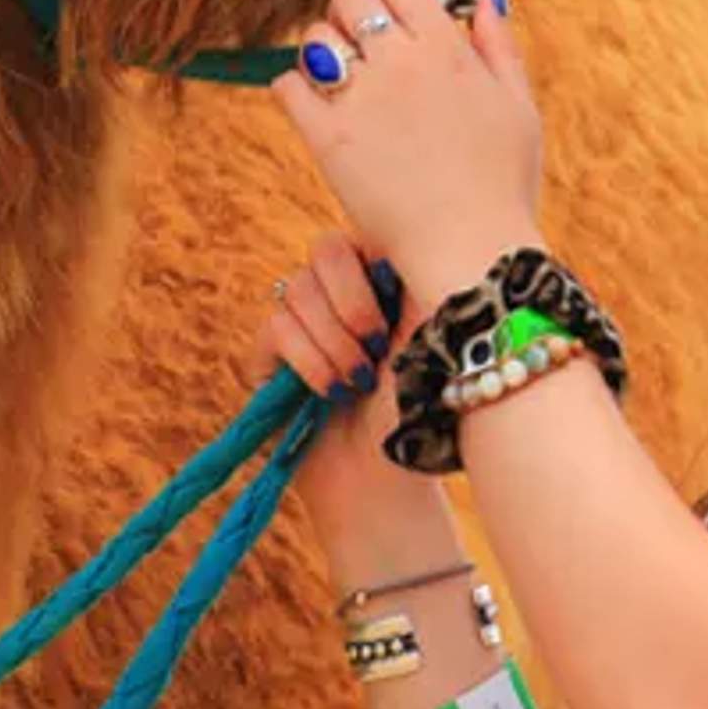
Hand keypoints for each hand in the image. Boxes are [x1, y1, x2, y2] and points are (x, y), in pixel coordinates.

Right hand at [258, 232, 453, 571]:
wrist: (388, 484)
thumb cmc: (424, 413)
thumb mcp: (436, 332)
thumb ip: (420, 271)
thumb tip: (409, 224)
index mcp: (388, 279)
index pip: (365, 230)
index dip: (375, 265)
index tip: (399, 306)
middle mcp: (343, 295)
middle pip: (325, 249)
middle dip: (352, 301)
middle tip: (376, 346)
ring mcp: (304, 325)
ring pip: (297, 289)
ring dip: (332, 341)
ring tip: (357, 382)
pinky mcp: (271, 358)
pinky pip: (275, 327)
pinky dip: (307, 359)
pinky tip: (331, 392)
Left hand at [273, 0, 544, 296]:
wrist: (470, 252)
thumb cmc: (502, 186)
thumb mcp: (519, 106)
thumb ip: (499, 45)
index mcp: (448, 49)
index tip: (397, 19)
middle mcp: (401, 64)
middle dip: (352, 14)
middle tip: (363, 47)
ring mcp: (361, 100)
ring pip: (314, 36)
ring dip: (322, 50)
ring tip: (339, 79)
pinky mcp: (327, 139)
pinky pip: (288, 87)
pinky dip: (295, 90)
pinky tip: (315, 107)